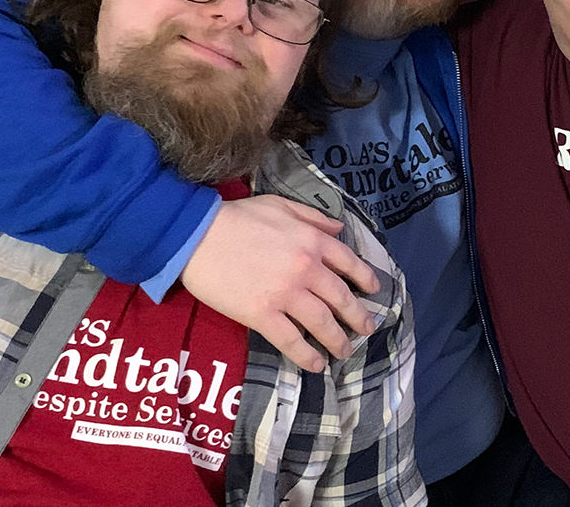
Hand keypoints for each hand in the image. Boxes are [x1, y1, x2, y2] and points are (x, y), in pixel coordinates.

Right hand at [179, 196, 379, 372]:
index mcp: (312, 240)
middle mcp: (306, 268)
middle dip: (358, 317)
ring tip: (344, 351)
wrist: (196, 235)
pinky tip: (316, 365)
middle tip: (367, 329)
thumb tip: (339, 228)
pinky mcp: (263, 315)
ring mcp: (286, 294)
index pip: (349, 263)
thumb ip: (313, 217)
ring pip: (322, 323)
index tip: (373, 291)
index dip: (365, 279)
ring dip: (338, 341)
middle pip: (341, 298)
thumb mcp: (280, 204)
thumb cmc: (236, 217)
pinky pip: (292, 341)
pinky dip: (307, 355)